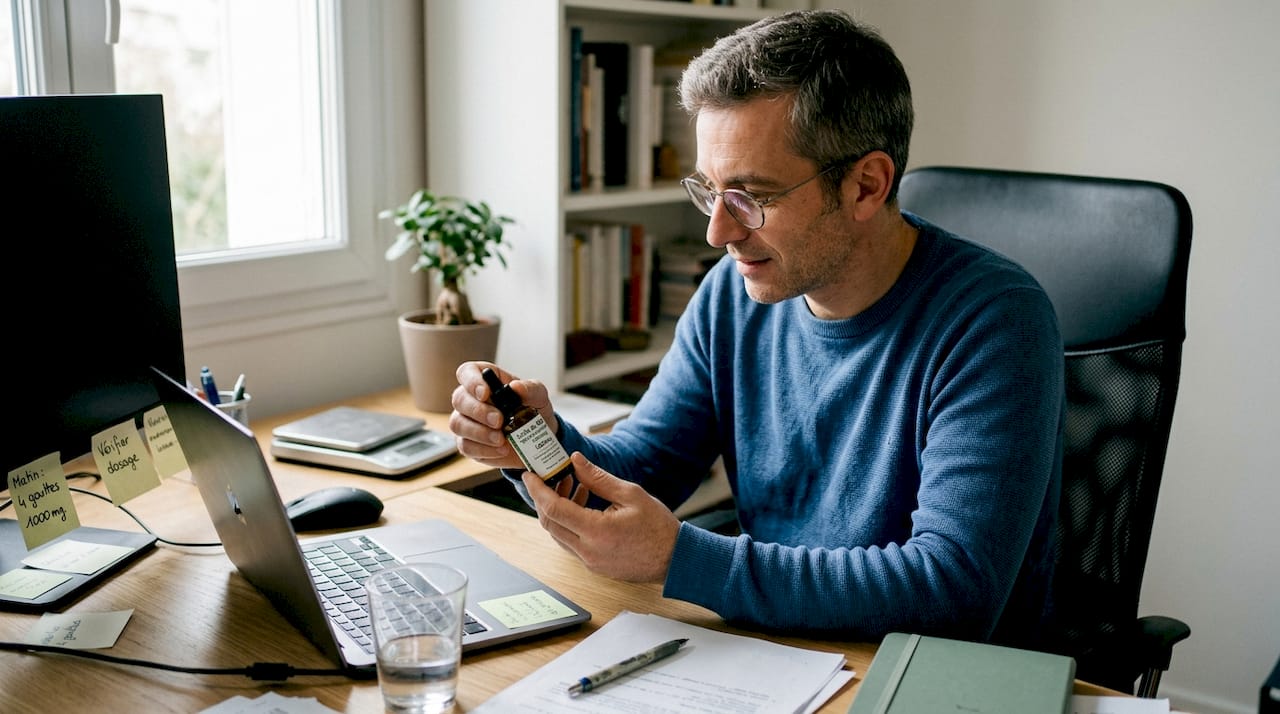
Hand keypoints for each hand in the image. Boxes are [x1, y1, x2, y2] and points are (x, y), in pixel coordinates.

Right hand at [449, 361, 556, 469]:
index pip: (467, 372)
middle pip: (459, 399)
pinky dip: (484, 449)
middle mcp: (470, 399)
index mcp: (485, 380)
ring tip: (501, 439)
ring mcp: (466, 422)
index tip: (486, 393)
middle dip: (479, 411)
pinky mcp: (468, 443)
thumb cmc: (533, 410)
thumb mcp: (539, 396)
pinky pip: (466, 446)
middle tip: (499, 421)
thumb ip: (530, 388)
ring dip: (480, 433)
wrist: (537, 438)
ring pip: (458, 424)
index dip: (472, 381)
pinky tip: (501, 450)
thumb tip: (516, 387)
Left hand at [523, 452, 679, 582]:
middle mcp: (588, 551)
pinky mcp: (594, 566)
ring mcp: (590, 562)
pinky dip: (569, 524)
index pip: (554, 509)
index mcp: (597, 531)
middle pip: (550, 523)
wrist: (675, 559)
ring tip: (573, 487)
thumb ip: (598, 478)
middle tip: (551, 477)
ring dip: (557, 511)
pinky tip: (583, 506)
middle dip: (544, 498)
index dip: (538, 490)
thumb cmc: (658, 527)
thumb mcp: (630, 494)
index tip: (530, 475)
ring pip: (558, 534)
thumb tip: (575, 460)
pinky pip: (571, 543)